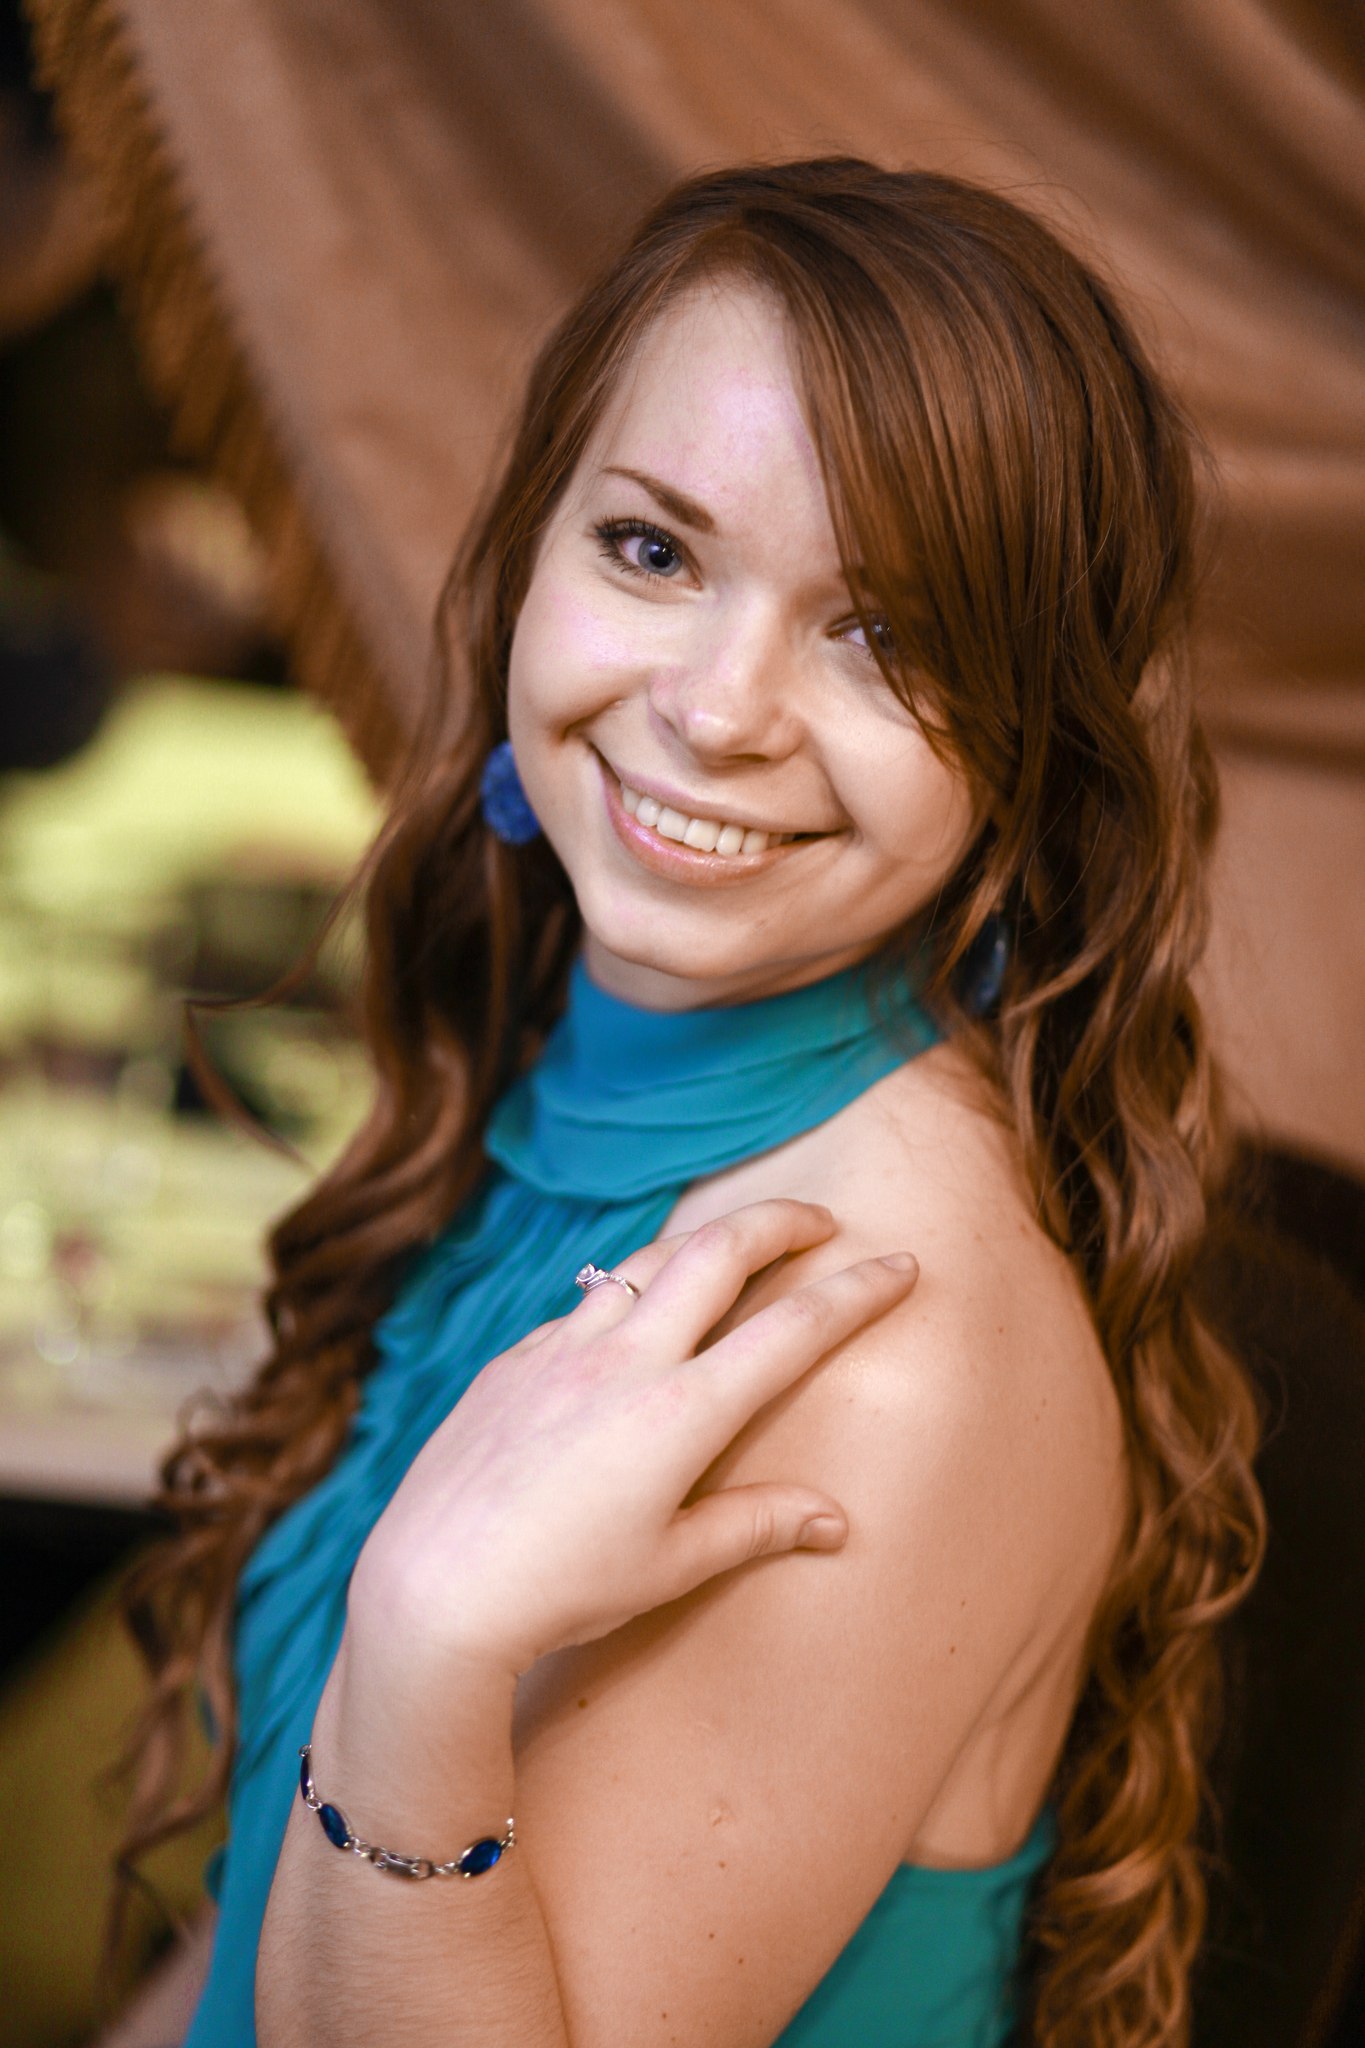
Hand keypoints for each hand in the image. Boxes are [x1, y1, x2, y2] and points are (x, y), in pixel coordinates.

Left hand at [347, 1199, 918, 1679]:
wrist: (432, 1587)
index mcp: (682, 1413)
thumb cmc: (560, 1591)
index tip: (901, 1266)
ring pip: (647, 1261)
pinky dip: (626, 1298)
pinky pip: (583, 1307)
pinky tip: (631, 1326)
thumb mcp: (670, 1567)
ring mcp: (562, 1350)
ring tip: (733, 1250)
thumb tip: (833, 1519)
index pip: (793, 1330)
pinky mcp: (513, 1359)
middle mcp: (626, 1360)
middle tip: (820, 1222)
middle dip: (781, 1222)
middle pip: (719, 1250)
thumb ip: (756, 1526)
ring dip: (701, 1244)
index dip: (857, 1293)